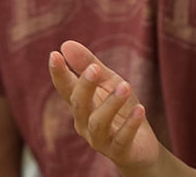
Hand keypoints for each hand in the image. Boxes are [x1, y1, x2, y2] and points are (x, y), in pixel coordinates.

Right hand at [48, 40, 163, 172]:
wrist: (141, 147)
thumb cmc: (122, 110)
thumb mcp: (109, 83)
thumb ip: (89, 65)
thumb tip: (66, 44)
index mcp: (81, 105)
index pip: (66, 88)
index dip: (59, 73)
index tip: (54, 55)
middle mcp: (84, 123)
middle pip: (79, 104)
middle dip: (85, 86)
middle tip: (94, 68)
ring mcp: (100, 139)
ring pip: (98, 123)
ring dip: (110, 103)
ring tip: (125, 86)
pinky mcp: (119, 151)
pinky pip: (122, 138)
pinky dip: (130, 124)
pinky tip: (140, 109)